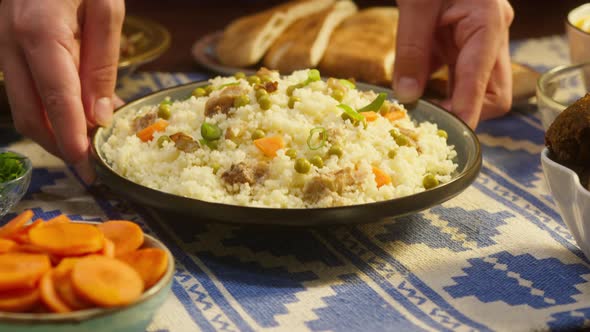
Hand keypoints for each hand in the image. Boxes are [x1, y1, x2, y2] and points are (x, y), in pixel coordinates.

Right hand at [0, 0, 124, 182]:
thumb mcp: (105, 9)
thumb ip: (102, 63)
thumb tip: (99, 115)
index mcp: (40, 33)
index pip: (57, 103)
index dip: (72, 141)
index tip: (89, 169)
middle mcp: (11, 44)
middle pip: (29, 115)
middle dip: (59, 147)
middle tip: (90, 169)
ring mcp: (2, 45)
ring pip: (22, 106)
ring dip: (53, 132)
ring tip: (88, 145)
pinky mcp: (6, 46)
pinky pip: (23, 89)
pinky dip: (47, 110)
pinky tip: (74, 115)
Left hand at [393, 0, 513, 128]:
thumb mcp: (416, 4)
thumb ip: (412, 49)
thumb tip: (407, 96)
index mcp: (489, 24)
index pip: (485, 88)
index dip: (466, 116)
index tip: (446, 136)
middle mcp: (491, 34)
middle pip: (491, 94)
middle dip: (461, 113)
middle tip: (425, 123)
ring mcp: (478, 37)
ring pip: (471, 86)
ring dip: (446, 102)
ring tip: (415, 113)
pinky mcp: (459, 37)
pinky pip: (452, 72)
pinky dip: (433, 85)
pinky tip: (410, 90)